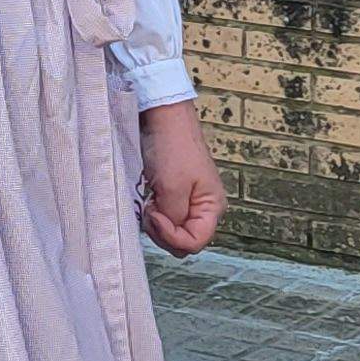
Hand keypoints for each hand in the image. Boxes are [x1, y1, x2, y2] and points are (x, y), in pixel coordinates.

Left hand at [138, 102, 224, 255]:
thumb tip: (169, 233)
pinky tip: (147, 200)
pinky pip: (165, 217)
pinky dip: (153, 214)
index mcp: (212, 207)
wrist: (163, 117)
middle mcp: (203, 208)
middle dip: (163, 232)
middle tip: (149, 210)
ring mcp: (189, 202)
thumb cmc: (173, 147)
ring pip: (172, 231)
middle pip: (184, 241)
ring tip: (148, 203)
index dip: (172, 236)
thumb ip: (173, 218)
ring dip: (156, 224)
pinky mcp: (174, 195)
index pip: (195, 243)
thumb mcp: (173, 188)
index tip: (155, 215)